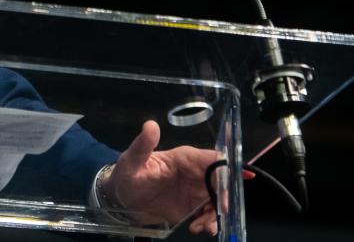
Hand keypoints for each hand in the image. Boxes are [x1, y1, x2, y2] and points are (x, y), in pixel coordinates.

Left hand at [105, 120, 223, 234]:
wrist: (122, 197)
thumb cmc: (128, 173)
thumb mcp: (132, 159)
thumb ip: (143, 144)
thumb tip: (150, 125)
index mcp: (186, 158)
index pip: (214, 160)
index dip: (227, 170)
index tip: (230, 185)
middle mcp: (196, 174)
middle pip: (222, 183)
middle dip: (224, 198)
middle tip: (218, 212)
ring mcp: (196, 192)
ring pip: (218, 202)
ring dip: (215, 215)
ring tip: (202, 227)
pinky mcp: (193, 208)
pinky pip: (209, 215)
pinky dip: (208, 223)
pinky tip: (197, 228)